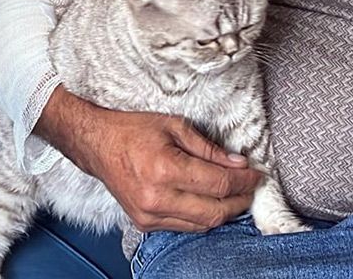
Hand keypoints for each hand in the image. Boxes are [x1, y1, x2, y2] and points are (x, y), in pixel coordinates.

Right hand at [38, 88, 263, 232]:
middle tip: (250, 187)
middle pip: (215, 210)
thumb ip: (208, 148)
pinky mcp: (145, 223)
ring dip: (224, 211)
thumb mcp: (174, 126)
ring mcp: (149, 214)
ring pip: (202, 224)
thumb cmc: (132, 131)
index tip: (256, 174)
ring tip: (234, 195)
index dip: (244, 181)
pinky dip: (202, 217)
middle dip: (240, 200)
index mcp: (165, 168)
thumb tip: (238, 164)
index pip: (219, 184)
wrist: (96, 145)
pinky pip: (185, 227)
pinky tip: (209, 202)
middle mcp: (157, 197)